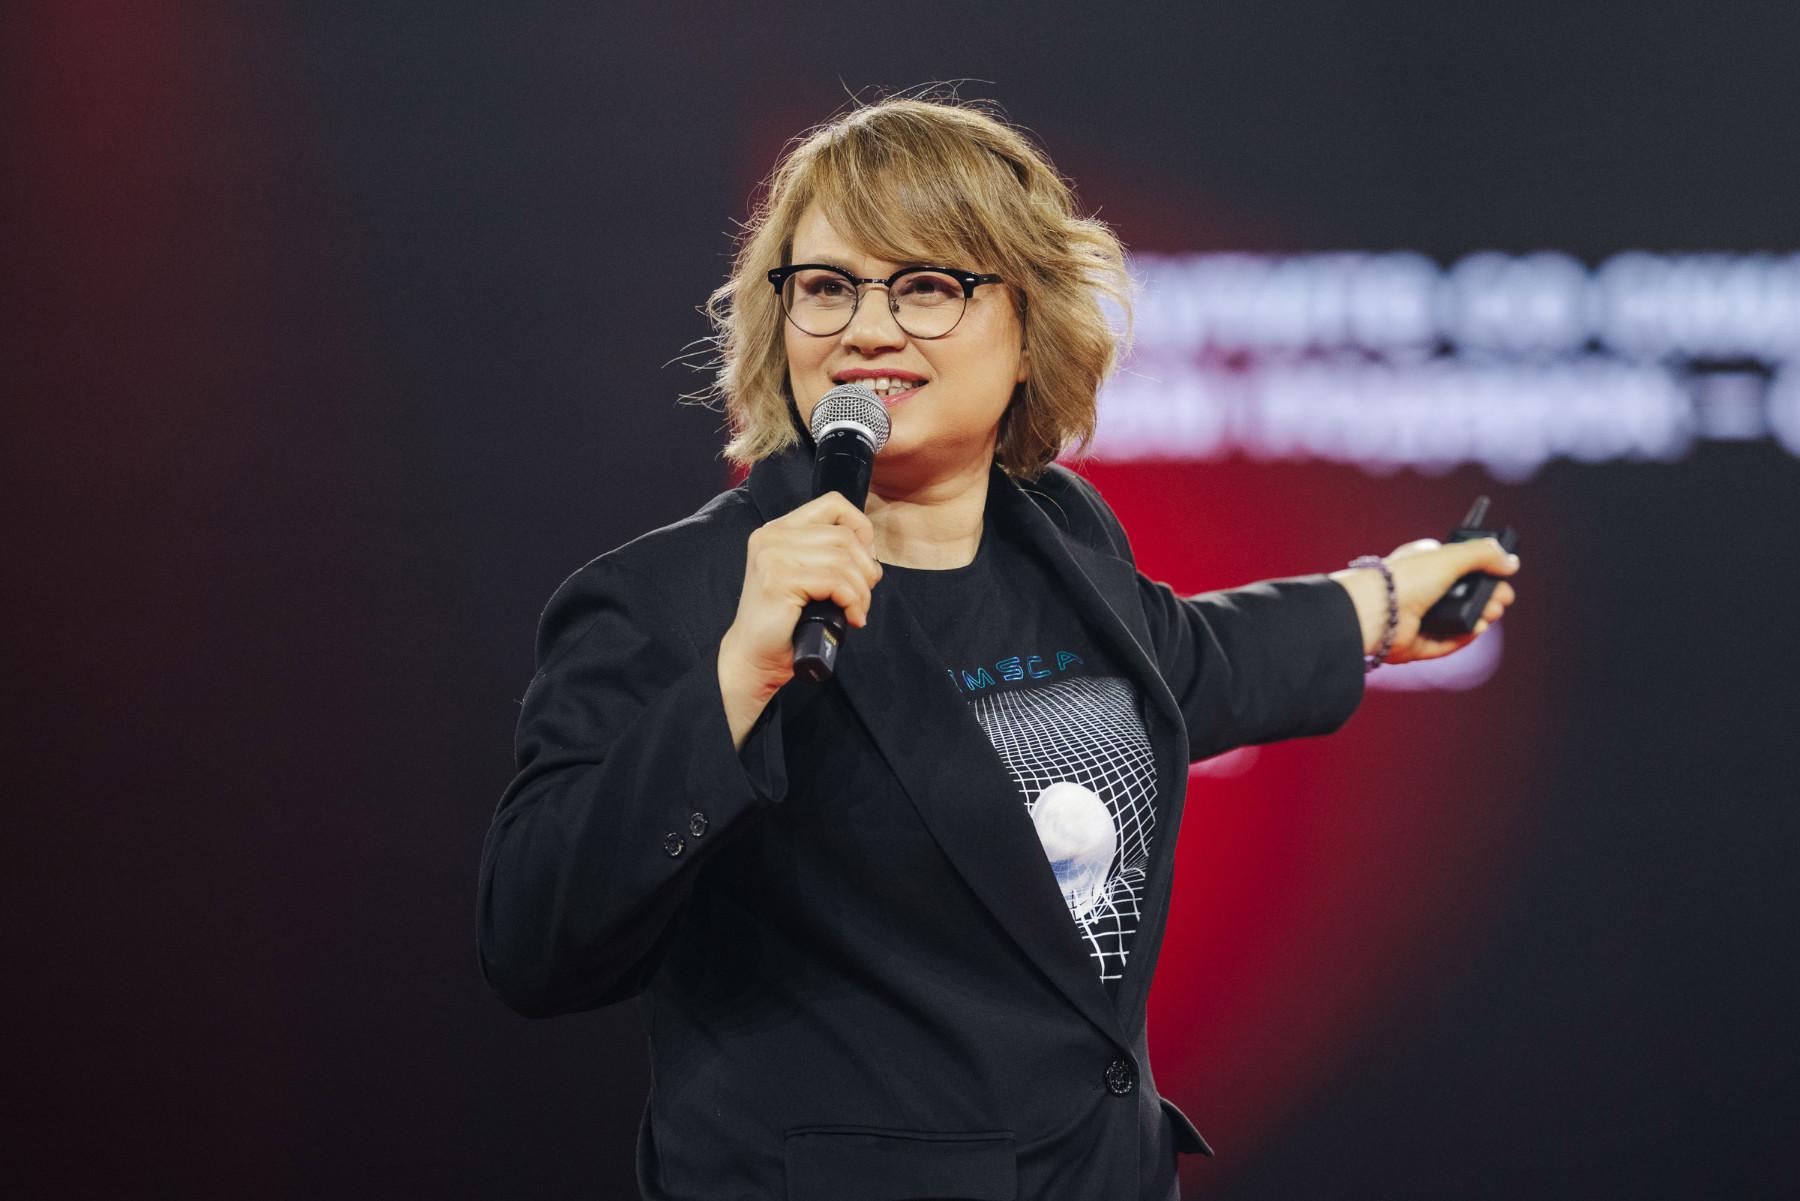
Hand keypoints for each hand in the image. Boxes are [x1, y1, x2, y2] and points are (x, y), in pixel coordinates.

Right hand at [717, 492, 882, 747]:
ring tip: (858, 610)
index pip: (833, 503)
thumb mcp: (808, 577)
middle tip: (864, 595)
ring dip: (862, 590)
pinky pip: (836, 581)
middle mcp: (771, 536)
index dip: (861, 528)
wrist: (754, 658)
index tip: (866, 561)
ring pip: (843, 560)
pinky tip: (852, 617)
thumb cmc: (785, 623)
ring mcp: (772, 556)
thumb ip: (828, 554)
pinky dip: (853, 601)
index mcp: (778, 530)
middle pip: (844, 536)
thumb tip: (870, 553)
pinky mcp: (778, 580)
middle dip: (866, 568)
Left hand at [1330, 538, 1520, 666]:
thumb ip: (1483, 554)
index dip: (1483, 572)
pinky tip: (1476, 629)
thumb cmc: (1405, 579)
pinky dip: (1463, 637)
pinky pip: (1445, 643)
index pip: (1459, 566)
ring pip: (1456, 620)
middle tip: (1501, 599)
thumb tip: (1511, 561)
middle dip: (1488, 597)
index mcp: (1423, 564)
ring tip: (1490, 614)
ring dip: (1479, 617)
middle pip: (1463, 596)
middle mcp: (1419, 590)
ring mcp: (1416, 619)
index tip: (1502, 574)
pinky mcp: (1415, 644)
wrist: (1374, 612)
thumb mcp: (1450, 557)